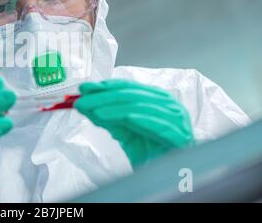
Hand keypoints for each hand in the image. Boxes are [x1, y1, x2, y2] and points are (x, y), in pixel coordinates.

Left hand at [74, 79, 192, 166]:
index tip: (83, 89)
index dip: (104, 87)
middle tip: (82, 101)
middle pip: (131, 95)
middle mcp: (168, 105)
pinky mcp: (180, 136)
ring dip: (116, 108)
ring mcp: (176, 120)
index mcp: (157, 99)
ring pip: (142, 107)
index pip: (128, 87)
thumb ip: (107, 116)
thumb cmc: (149, 152)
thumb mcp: (123, 131)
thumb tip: (84, 103)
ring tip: (96, 112)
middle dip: (103, 97)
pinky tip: (127, 118)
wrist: (169, 177)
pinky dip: (142, 120)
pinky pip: (159, 125)